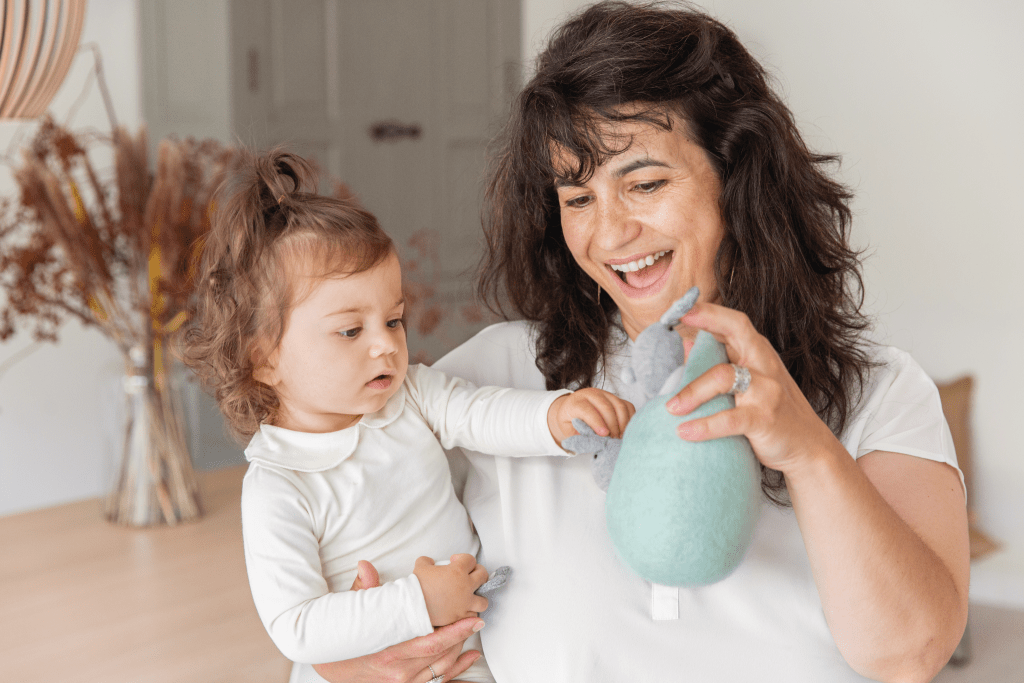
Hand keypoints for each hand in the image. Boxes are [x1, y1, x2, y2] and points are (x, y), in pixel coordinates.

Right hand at [310, 560, 483, 682]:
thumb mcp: (349, 614)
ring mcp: (403, 682)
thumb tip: (365, 566)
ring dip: (459, 651)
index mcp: (389, 652)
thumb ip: (363, 591)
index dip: (456, 632)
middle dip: (461, 637)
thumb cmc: (341, 641)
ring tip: (472, 633)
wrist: (329, 666)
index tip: (473, 620)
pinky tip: (469, 659)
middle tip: (476, 619)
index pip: (432, 643)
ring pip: (441, 668)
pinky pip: (437, 681)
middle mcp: (399, 672)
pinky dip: (456, 671)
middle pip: (441, 654)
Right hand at [413, 554, 489, 626]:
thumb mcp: (421, 566)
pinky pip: (473, 615)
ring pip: (483, 600)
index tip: (454, 561)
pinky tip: (463, 609)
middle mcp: (465, 586)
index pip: (470, 559)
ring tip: (470, 596)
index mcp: (458, 571)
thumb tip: (430, 562)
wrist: (413, 605)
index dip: (462, 558)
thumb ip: (428, 561)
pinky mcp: (460, 616)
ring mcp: (465, 602)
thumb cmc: (417, 585)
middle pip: (483, 575)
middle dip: (477, 573)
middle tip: (468, 575)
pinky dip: (469, 612)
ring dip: (478, 597)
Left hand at [548, 387, 635, 444]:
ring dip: (622, 423)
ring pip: (619, 406)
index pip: (588, 411)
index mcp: (576, 402)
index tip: (604, 435)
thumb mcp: (567, 429)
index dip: (597, 423)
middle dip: (612, 426)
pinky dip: (629, 419)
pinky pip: (627, 406)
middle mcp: (591, 394)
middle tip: (613, 440)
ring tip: (620, 437)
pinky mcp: (616, 398)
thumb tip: (593, 441)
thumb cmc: (570, 420)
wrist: (573, 408)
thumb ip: (578, 434)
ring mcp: (605, 394)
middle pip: (606, 407)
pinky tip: (625, 430)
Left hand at [665, 302, 836, 474]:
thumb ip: (721, 362)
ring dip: (692, 392)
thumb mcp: (750, 382)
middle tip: (677, 321)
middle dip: (707, 320)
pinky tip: (685, 431)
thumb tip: (686, 342)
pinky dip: (704, 426)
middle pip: (737, 331)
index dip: (708, 312)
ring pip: (723, 377)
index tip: (682, 307)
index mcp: (758, 353)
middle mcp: (764, 365)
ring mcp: (766, 390)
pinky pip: (729, 419)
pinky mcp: (764, 419)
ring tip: (671, 408)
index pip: (734, 323)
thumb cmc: (774, 412)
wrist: (809, 447)